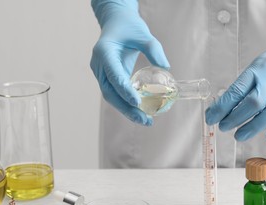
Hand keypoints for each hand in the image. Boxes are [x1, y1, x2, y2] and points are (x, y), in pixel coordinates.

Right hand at [90, 0, 169, 124]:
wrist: (115, 22)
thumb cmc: (128, 26)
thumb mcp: (143, 33)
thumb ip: (153, 49)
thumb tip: (166, 67)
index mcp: (104, 52)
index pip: (114, 75)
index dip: (124, 90)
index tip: (137, 103)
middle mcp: (99, 65)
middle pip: (110, 92)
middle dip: (126, 108)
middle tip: (144, 119)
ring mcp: (101, 73)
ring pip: (111, 96)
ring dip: (127, 110)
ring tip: (145, 120)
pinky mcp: (106, 77)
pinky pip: (115, 93)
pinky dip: (126, 103)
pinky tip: (140, 111)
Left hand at [206, 9, 265, 140]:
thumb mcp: (250, 73)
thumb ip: (236, 92)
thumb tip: (213, 113)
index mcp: (257, 71)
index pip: (237, 90)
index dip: (223, 107)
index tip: (211, 119)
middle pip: (255, 101)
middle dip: (236, 118)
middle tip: (223, 128)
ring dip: (254, 126)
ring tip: (239, 135)